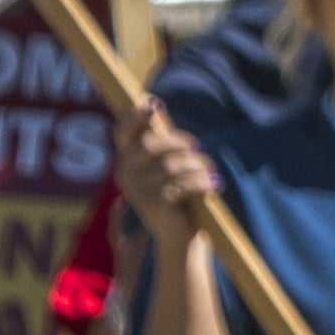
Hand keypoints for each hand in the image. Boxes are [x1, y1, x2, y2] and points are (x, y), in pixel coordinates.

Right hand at [114, 110, 223, 249]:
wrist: (178, 231)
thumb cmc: (175, 190)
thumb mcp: (166, 162)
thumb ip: (160, 137)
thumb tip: (152, 102)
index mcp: (126, 160)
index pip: (122, 133)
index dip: (135, 117)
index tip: (154, 104)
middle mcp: (125, 174)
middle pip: (152, 146)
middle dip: (179, 143)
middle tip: (197, 149)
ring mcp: (137, 191)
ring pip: (172, 166)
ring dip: (197, 166)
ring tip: (209, 172)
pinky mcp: (153, 205)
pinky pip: (183, 184)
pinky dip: (202, 182)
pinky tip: (212, 185)